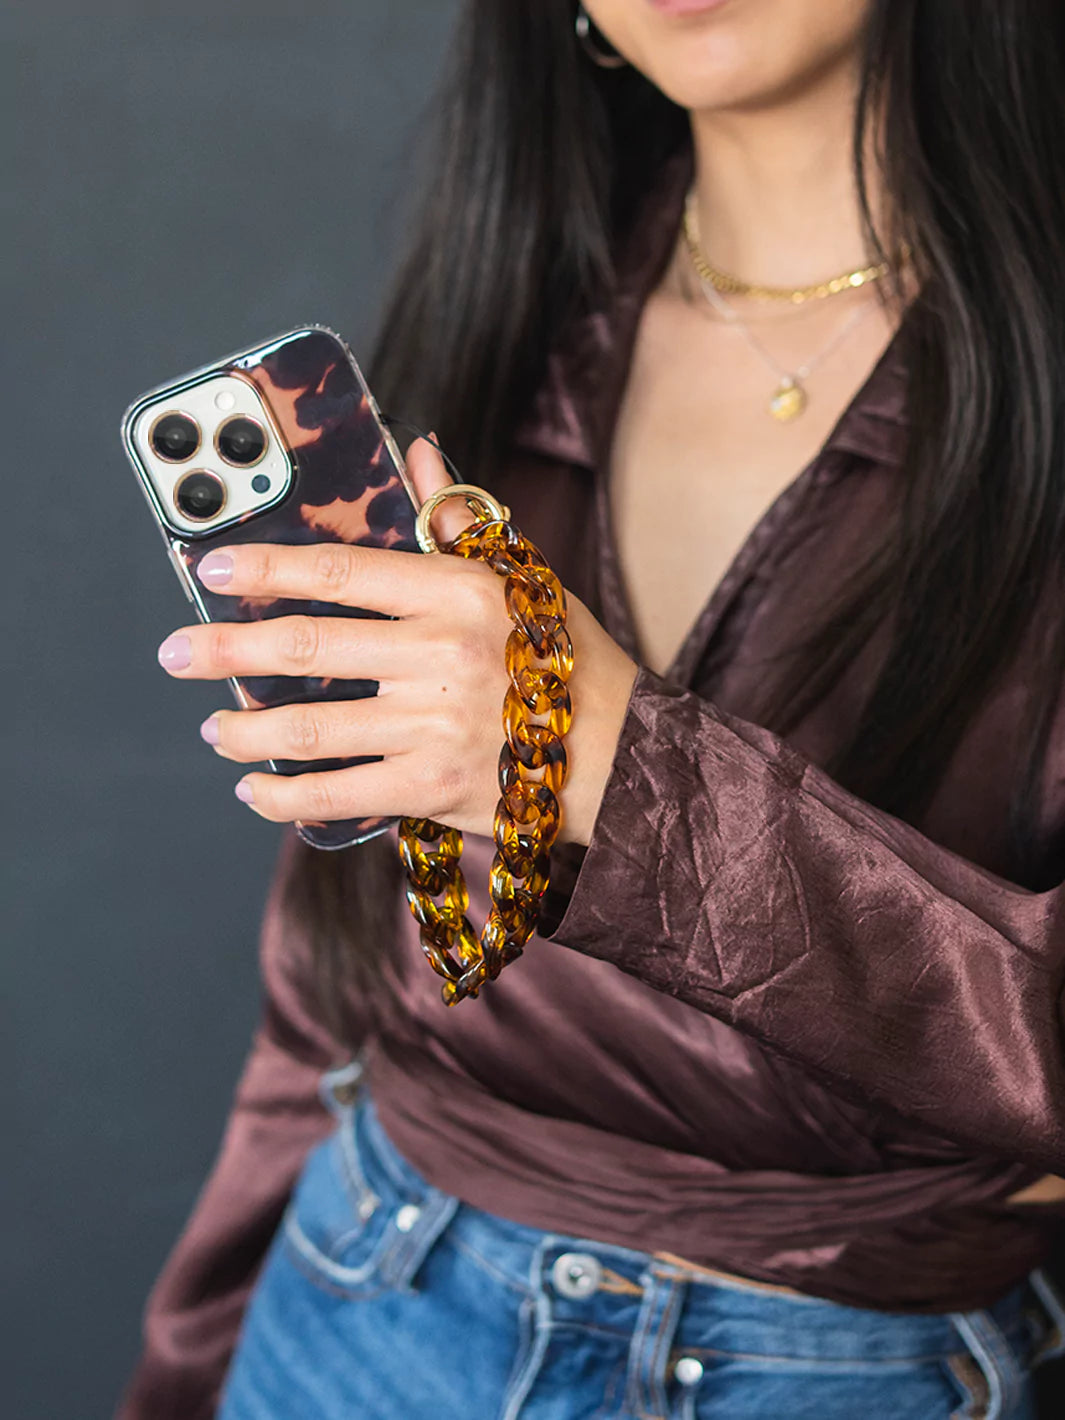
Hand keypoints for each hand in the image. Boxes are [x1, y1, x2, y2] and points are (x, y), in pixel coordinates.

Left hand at [156, 438, 637, 844]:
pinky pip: (335, 793)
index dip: (266, 566)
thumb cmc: (563, 658)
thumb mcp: (520, 576)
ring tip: (214, 726)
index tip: (213, 567)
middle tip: (176, 654)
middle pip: (305, 647)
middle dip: (224, 650)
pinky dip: (282, 795)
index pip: (340, 570)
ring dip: (244, 728)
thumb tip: (420, 451)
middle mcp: (442, 654)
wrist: (619, 753)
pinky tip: (253, 786)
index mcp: (458, 592)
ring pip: (308, 726)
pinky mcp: (432, 788)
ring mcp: (434, 725)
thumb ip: (457, 520)